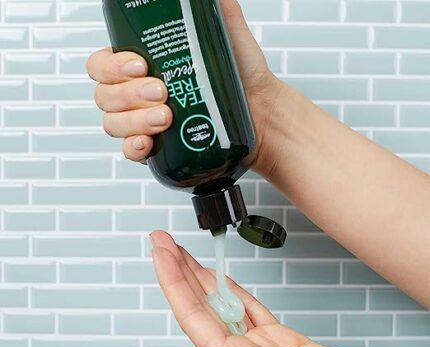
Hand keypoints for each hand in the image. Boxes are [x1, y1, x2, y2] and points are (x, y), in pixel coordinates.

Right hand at [87, 0, 281, 167]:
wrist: (262, 114)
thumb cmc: (243, 78)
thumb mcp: (227, 36)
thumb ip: (217, 9)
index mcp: (144, 66)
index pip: (104, 64)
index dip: (112, 65)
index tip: (140, 64)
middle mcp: (139, 95)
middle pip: (105, 95)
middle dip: (129, 94)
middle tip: (160, 91)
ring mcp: (146, 123)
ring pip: (114, 124)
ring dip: (135, 120)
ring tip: (166, 117)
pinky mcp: (157, 149)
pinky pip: (128, 152)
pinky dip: (133, 148)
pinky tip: (147, 142)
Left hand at [150, 230, 429, 346]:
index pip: (193, 314)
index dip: (174, 280)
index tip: (162, 252)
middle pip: (200, 303)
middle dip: (178, 270)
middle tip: (163, 242)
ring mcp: (255, 344)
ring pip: (220, 302)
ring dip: (200, 276)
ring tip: (183, 253)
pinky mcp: (274, 337)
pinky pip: (244, 306)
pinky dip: (230, 289)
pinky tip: (219, 278)